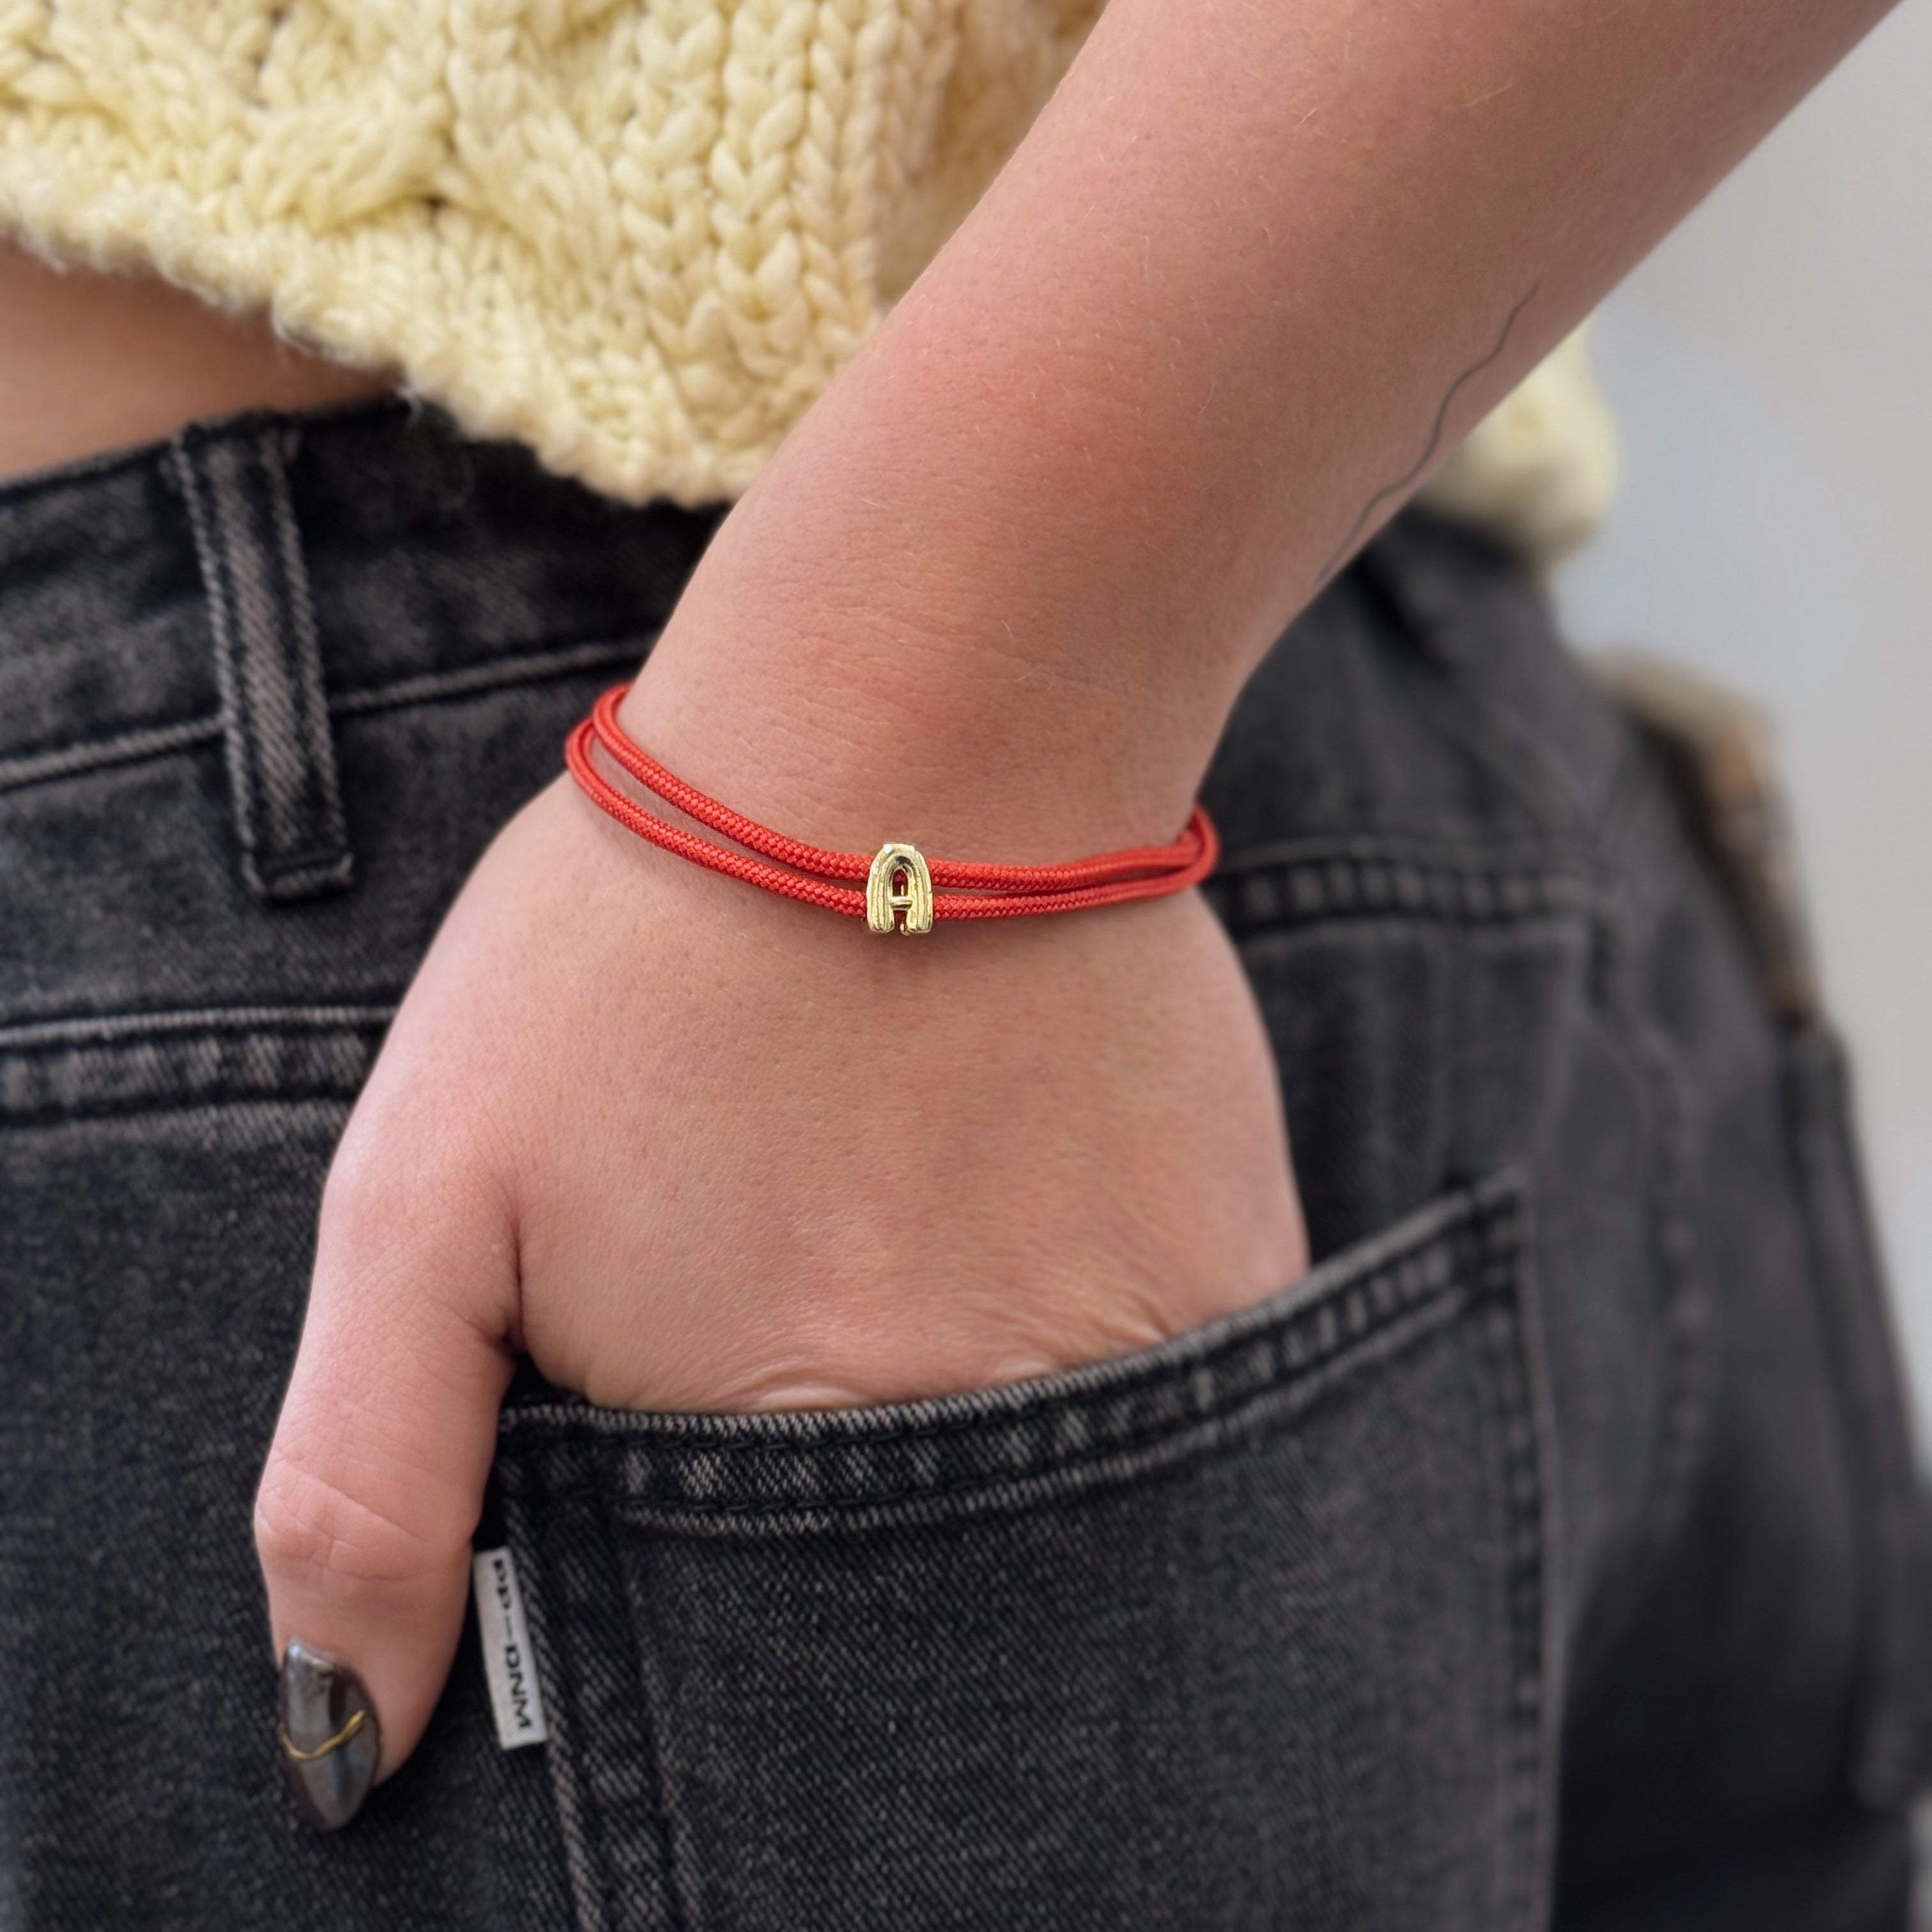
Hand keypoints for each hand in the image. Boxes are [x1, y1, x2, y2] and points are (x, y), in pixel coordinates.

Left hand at [254, 760, 1306, 1799]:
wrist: (911, 731)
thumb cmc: (636, 947)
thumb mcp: (420, 1195)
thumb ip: (366, 1488)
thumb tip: (337, 1749)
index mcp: (765, 1458)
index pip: (726, 1658)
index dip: (684, 1571)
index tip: (684, 1396)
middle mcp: (974, 1450)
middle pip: (884, 1582)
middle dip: (817, 1471)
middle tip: (796, 1249)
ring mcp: (1132, 1366)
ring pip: (1025, 1490)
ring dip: (953, 1389)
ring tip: (894, 1202)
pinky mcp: (1233, 1273)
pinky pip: (1151, 1393)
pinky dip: (1070, 1330)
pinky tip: (1008, 1188)